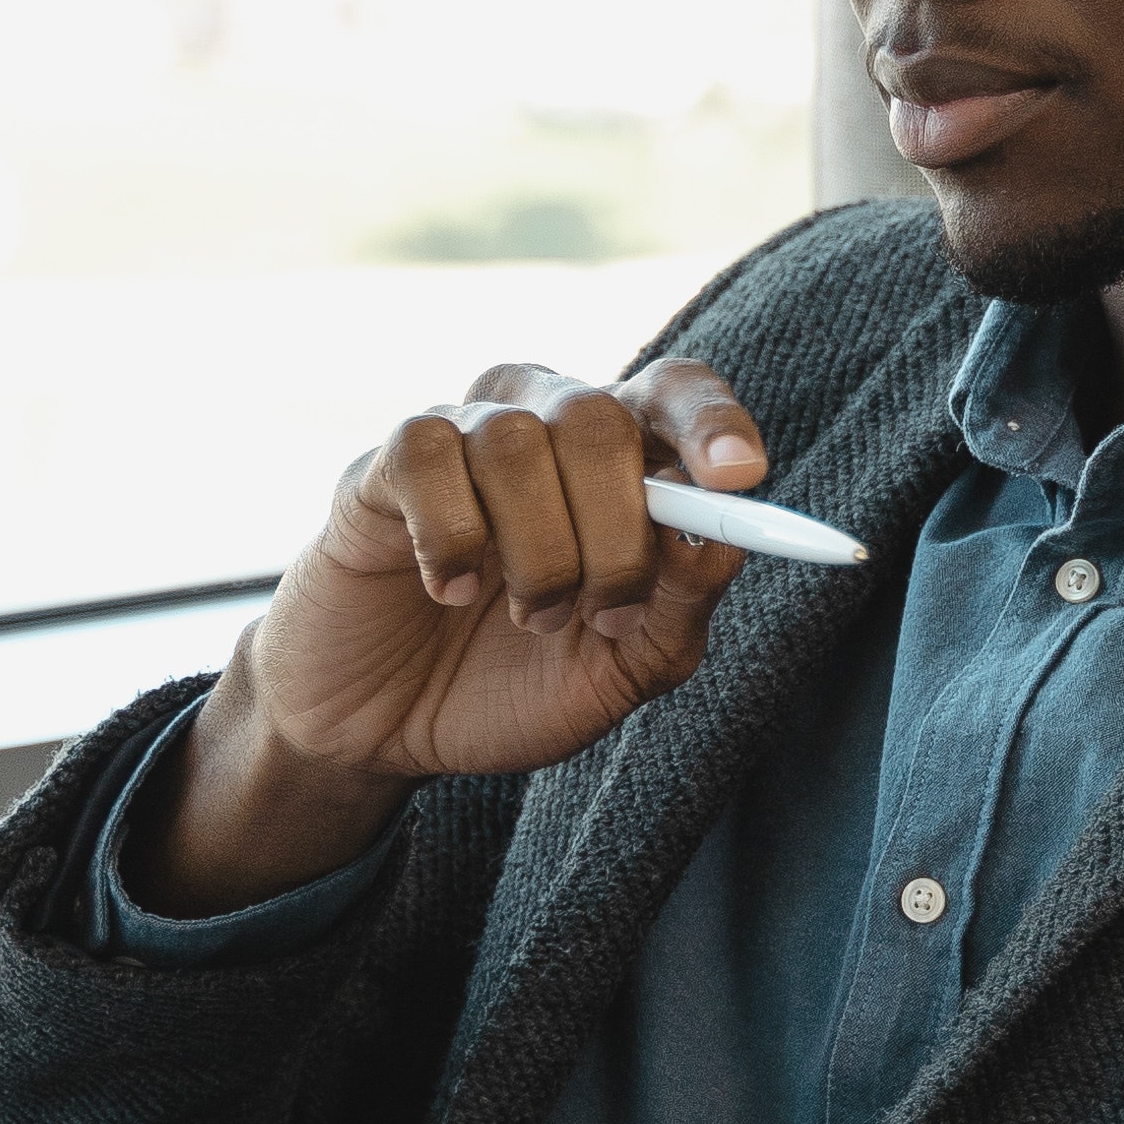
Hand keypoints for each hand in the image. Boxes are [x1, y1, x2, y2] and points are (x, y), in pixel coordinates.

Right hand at [133, 356, 781, 913]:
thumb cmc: (513, 685)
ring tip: (527, 618)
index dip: (711, 423)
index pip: (676, 393)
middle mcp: (545, 424)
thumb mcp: (620, 671)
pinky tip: (448, 590)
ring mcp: (462, 436)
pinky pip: (431, 457)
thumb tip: (716, 538)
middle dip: (615, 536)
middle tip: (601, 614)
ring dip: (537, 557)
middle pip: (602, 420)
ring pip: (518, 442)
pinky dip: (453, 542)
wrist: (385, 729)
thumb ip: (679, 605)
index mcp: (621, 462)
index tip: (738, 478)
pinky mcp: (385, 465)